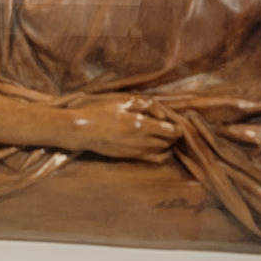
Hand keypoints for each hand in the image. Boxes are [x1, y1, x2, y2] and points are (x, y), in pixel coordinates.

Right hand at [62, 94, 178, 160]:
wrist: (81, 131)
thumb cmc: (99, 112)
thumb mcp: (121, 102)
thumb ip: (143, 105)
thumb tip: (160, 112)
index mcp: (141, 125)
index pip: (170, 131)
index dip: (178, 128)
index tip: (179, 123)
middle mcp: (140, 141)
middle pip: (167, 143)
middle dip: (174, 137)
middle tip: (174, 129)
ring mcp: (134, 151)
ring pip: (159, 152)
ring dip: (166, 145)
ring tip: (167, 137)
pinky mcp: (126, 157)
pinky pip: (149, 158)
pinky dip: (157, 154)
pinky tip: (156, 148)